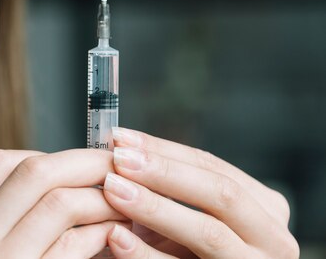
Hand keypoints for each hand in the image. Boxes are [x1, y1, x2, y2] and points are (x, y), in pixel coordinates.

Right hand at [0, 149, 129, 257]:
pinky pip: (72, 244)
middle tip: (119, 164)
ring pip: (57, 202)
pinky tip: (117, 232)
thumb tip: (71, 187)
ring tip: (128, 199)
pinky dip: (102, 231)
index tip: (80, 161)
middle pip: (31, 172)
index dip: (47, 155)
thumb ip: (11, 229)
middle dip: (85, 162)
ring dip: (102, 196)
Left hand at [103, 127, 298, 258]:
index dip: (165, 150)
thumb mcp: (191, 217)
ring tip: (115, 190)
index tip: (122, 138)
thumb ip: (168, 187)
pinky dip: (146, 254)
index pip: (212, 166)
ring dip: (155, 208)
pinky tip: (118, 238)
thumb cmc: (190, 253)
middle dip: (165, 173)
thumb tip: (121, 146)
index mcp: (264, 208)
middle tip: (120, 160)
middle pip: (220, 193)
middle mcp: (271, 238)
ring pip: (208, 233)